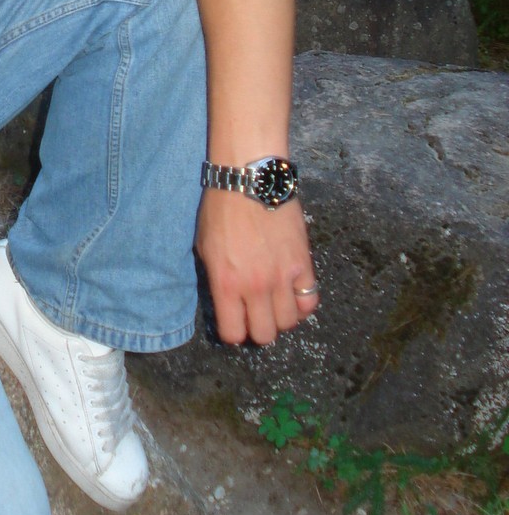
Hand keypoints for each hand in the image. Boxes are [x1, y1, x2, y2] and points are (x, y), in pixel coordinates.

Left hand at [195, 187, 318, 345]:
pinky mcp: (303, 264)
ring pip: (288, 322)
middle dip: (258, 330)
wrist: (250, 180)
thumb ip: (216, 280)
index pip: (234, 333)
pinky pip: (310, 301)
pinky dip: (302, 304)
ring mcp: (282, 277)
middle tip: (255, 316)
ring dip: (280, 318)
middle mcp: (255, 286)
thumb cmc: (220, 209)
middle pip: (265, 334)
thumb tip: (226, 302)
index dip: (233, 333)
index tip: (234, 324)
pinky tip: (293, 295)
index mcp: (226, 283)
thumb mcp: (204, 248)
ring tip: (274, 304)